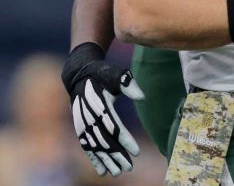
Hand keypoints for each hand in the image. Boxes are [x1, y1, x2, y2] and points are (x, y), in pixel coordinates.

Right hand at [61, 42, 143, 176]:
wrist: (79, 74)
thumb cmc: (102, 74)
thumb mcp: (114, 73)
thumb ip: (127, 83)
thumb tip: (142, 95)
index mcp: (100, 106)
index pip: (114, 127)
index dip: (125, 140)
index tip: (137, 152)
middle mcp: (89, 118)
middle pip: (105, 141)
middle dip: (117, 155)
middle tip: (129, 167)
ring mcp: (82, 124)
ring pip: (95, 147)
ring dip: (106, 160)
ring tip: (117, 172)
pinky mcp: (80, 128)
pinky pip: (86, 146)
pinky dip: (94, 159)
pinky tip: (102, 170)